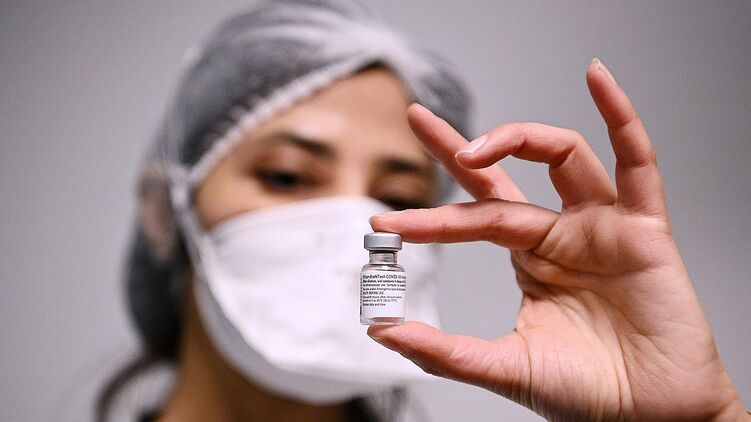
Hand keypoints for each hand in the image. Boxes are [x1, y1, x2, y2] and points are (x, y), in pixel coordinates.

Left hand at [368, 59, 748, 420]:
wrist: (652, 420)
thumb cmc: (589, 394)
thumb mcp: (504, 367)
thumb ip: (444, 350)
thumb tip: (383, 332)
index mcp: (531, 259)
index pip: (474, 214)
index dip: (431, 212)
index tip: (382, 219)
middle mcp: (563, 234)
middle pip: (508, 173)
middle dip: (462, 148)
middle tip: (419, 121)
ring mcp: (602, 227)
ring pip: (563, 157)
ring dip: (519, 139)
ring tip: (471, 150)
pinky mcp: (644, 230)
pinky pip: (638, 163)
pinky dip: (621, 118)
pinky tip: (598, 81)